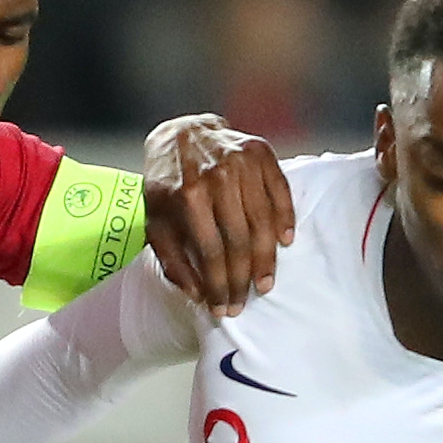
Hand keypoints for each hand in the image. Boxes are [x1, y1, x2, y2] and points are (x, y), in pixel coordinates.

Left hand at [142, 116, 295, 315]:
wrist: (181, 135)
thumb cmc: (166, 185)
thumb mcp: (157, 222)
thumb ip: (173, 260)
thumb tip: (199, 295)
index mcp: (188, 196)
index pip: (212, 252)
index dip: (219, 285)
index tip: (222, 307)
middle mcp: (217, 177)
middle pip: (239, 241)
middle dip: (241, 279)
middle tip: (243, 303)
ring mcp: (242, 162)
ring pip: (262, 221)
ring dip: (265, 258)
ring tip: (265, 283)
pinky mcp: (260, 152)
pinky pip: (280, 191)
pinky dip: (285, 218)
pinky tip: (284, 242)